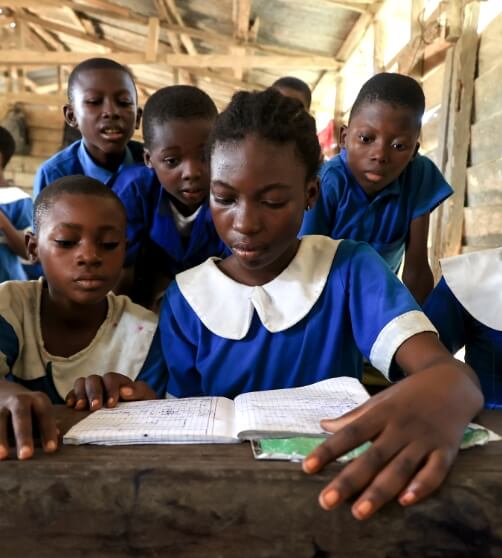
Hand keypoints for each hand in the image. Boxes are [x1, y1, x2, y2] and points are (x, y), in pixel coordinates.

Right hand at [0, 389, 57, 459]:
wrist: (5, 392)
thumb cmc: (29, 409)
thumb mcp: (40, 411)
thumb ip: (47, 424)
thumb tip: (57, 434)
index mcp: (38, 399)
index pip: (45, 415)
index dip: (48, 432)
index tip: (51, 449)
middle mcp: (20, 400)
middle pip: (21, 416)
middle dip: (24, 435)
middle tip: (26, 455)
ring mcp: (2, 406)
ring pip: (0, 421)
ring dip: (1, 438)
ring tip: (3, 455)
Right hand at [65, 372, 157, 410]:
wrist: (140, 419)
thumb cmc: (143, 407)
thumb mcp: (146, 398)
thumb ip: (138, 391)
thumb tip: (124, 390)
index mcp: (118, 381)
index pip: (111, 378)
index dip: (110, 389)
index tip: (111, 404)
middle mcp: (103, 383)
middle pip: (93, 379)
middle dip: (93, 392)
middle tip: (95, 407)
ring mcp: (91, 391)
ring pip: (81, 383)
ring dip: (80, 394)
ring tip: (79, 407)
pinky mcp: (82, 400)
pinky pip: (72, 393)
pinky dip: (70, 397)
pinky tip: (70, 406)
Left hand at [303, 364, 482, 519]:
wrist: (451, 383)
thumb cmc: (408, 396)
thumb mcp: (379, 400)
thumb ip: (353, 417)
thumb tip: (322, 425)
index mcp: (381, 413)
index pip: (350, 433)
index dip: (328, 450)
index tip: (307, 468)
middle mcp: (400, 427)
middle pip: (372, 457)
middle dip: (348, 480)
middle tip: (325, 502)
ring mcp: (424, 439)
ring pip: (400, 468)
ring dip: (379, 492)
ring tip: (358, 512)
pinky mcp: (446, 450)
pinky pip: (435, 471)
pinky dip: (422, 486)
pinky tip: (405, 501)